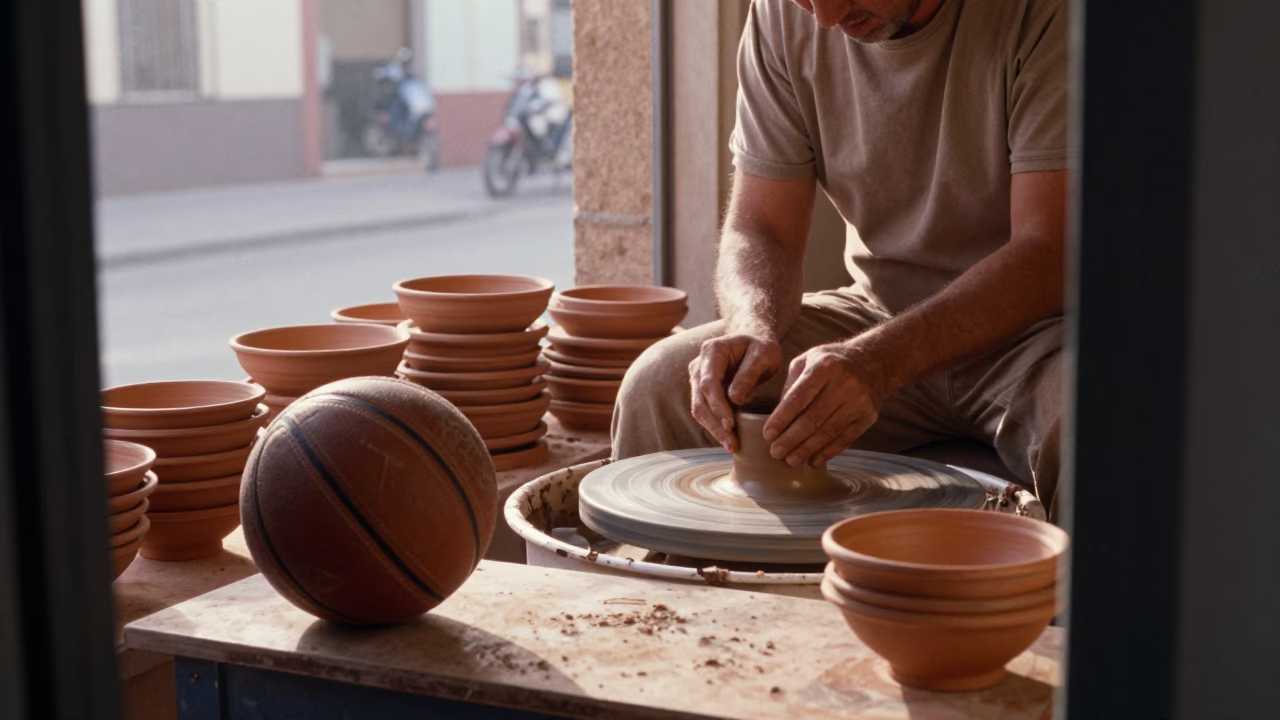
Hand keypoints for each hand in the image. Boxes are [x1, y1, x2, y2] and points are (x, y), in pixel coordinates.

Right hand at [688, 333, 781, 451]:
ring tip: (731, 446)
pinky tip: (728, 439)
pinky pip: (705, 411)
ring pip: (699, 409)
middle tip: (732, 444)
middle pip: (700, 400)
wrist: (754, 340)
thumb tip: (736, 399)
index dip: (718, 406)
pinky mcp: (703, 391)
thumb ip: (749, 374)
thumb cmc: (761, 346)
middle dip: (715, 424)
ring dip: (714, 430)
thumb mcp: (763, 355)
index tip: (731, 425)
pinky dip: (715, 426)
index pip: (709, 383)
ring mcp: (698, 378)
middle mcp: (699, 365)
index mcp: (712, 351)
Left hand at [763, 342, 889, 466]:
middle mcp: (843, 384)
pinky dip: (828, 451)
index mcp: (824, 366)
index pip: (798, 398)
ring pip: (828, 432)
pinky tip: (814, 460)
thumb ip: (791, 385)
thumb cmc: (832, 361)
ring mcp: (858, 401)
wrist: (875, 361)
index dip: (781, 419)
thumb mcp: (808, 360)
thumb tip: (777, 415)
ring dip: (807, 449)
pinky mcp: (868, 416)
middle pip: (813, 419)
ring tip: (791, 460)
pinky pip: (845, 438)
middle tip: (775, 452)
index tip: (767, 435)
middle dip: (791, 439)